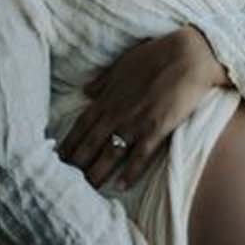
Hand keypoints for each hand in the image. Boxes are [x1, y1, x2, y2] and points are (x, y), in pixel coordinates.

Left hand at [57, 28, 223, 190]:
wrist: (187, 55)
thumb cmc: (156, 55)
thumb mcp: (123, 64)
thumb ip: (103, 81)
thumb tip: (86, 91)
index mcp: (107, 97)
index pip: (81, 125)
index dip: (68, 143)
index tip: (57, 158)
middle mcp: (117, 112)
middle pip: (91, 143)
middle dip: (77, 163)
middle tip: (64, 180)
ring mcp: (136, 122)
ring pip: (110, 153)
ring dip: (98, 172)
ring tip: (88, 189)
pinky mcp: (157, 128)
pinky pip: (140, 156)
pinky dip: (130, 172)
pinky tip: (122, 185)